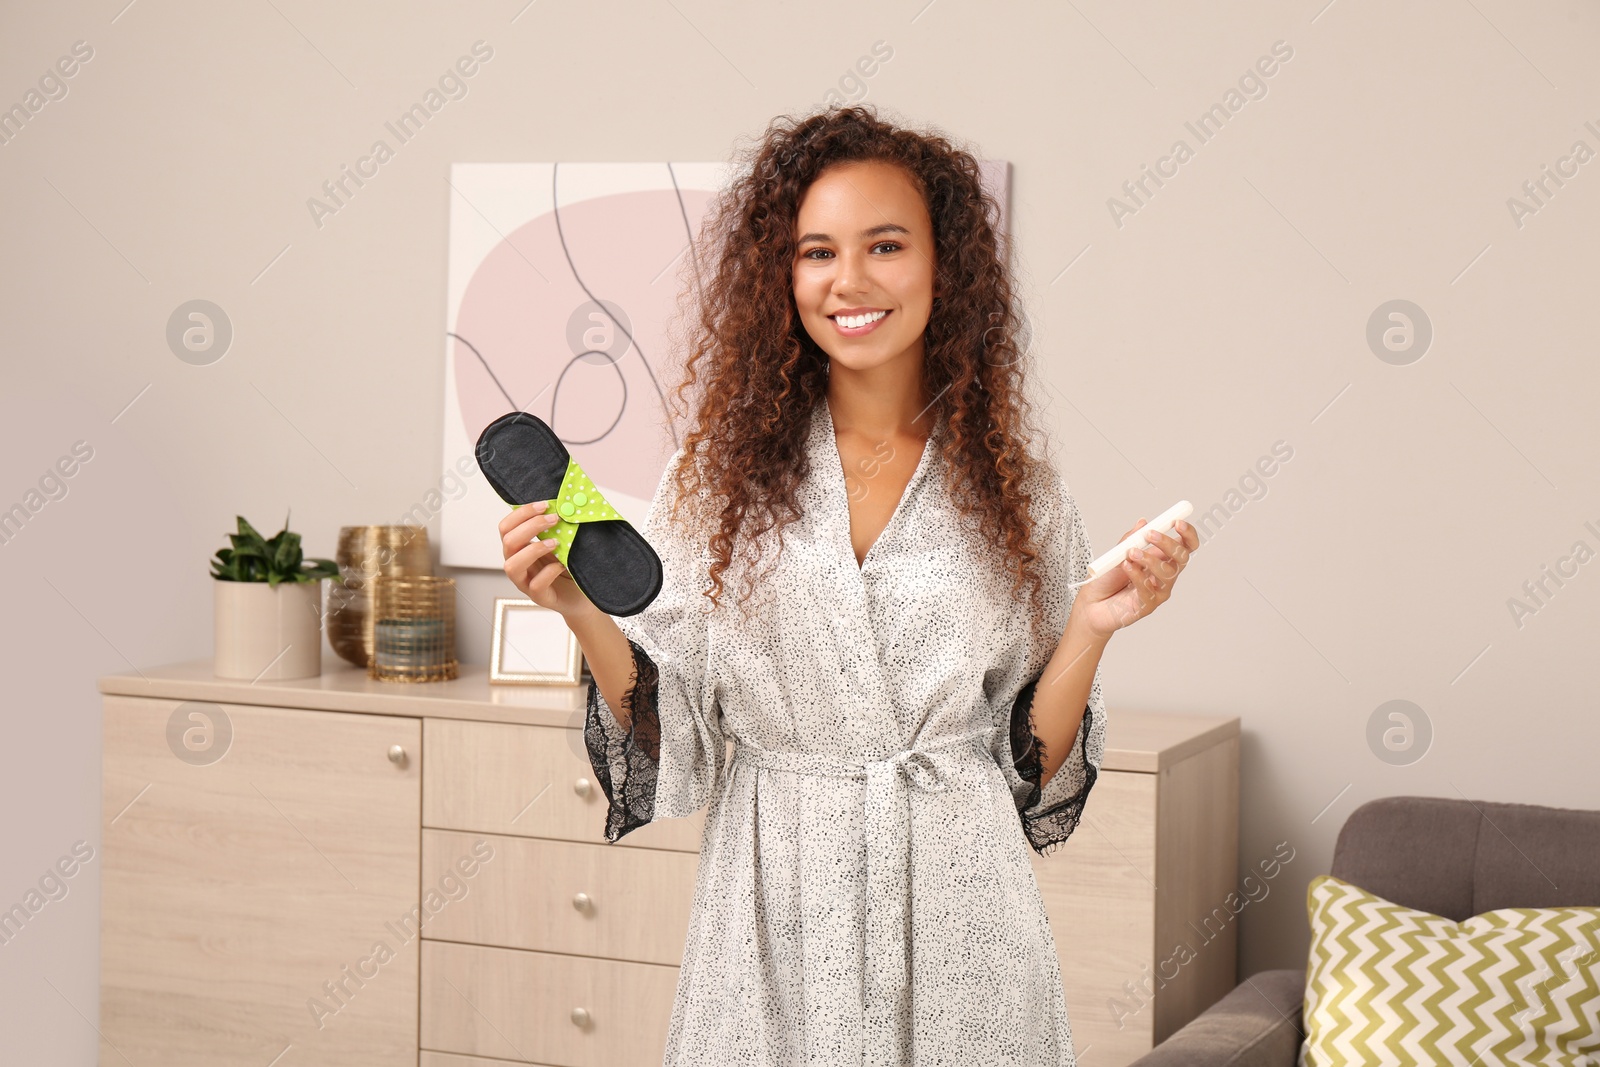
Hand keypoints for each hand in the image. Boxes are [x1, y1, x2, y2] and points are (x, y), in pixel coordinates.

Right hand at [498, 501, 599, 618]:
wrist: (582, 596)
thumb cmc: (569, 567)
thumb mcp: (561, 544)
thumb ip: (557, 528)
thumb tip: (565, 505)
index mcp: (520, 548)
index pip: (506, 527)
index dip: (521, 513)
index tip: (544, 505)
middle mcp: (518, 564)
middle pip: (508, 542)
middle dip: (530, 526)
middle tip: (554, 519)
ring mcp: (526, 582)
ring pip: (512, 566)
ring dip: (533, 549)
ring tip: (555, 543)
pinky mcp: (539, 597)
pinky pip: (535, 585)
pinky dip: (549, 572)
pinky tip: (562, 565)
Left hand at [1072, 517, 1197, 638]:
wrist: (1090, 603)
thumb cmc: (1106, 580)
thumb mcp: (1117, 554)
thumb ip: (1130, 539)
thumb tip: (1143, 522)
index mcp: (1161, 559)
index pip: (1184, 546)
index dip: (1187, 534)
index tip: (1178, 522)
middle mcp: (1163, 575)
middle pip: (1181, 558)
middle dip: (1169, 543)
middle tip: (1150, 535)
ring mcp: (1158, 591)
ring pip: (1167, 574)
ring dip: (1149, 559)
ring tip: (1131, 553)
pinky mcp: (1148, 605)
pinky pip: (1149, 589)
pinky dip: (1137, 575)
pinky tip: (1126, 567)